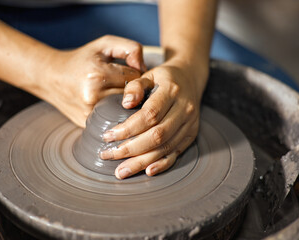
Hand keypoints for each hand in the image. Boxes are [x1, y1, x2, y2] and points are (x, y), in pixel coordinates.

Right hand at [37, 35, 144, 127]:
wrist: (51, 77)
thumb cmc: (82, 59)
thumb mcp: (104, 44)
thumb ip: (130, 48)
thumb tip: (144, 69)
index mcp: (98, 75)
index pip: (135, 78)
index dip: (136, 74)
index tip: (129, 71)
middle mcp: (93, 96)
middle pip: (132, 97)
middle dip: (133, 90)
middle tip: (126, 83)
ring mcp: (89, 113)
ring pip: (124, 111)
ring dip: (127, 103)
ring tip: (118, 92)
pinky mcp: (87, 124)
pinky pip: (113, 120)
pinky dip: (116, 113)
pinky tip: (112, 104)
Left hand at [100, 59, 207, 178]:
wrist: (190, 79)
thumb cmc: (163, 78)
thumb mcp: (148, 75)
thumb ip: (135, 87)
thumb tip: (125, 104)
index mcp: (172, 92)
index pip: (150, 115)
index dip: (128, 128)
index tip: (107, 136)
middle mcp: (184, 109)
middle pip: (157, 135)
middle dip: (130, 149)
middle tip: (108, 155)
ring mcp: (189, 124)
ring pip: (165, 148)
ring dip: (141, 162)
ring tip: (121, 171)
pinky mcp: (191, 135)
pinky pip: (176, 153)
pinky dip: (162, 164)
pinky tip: (147, 172)